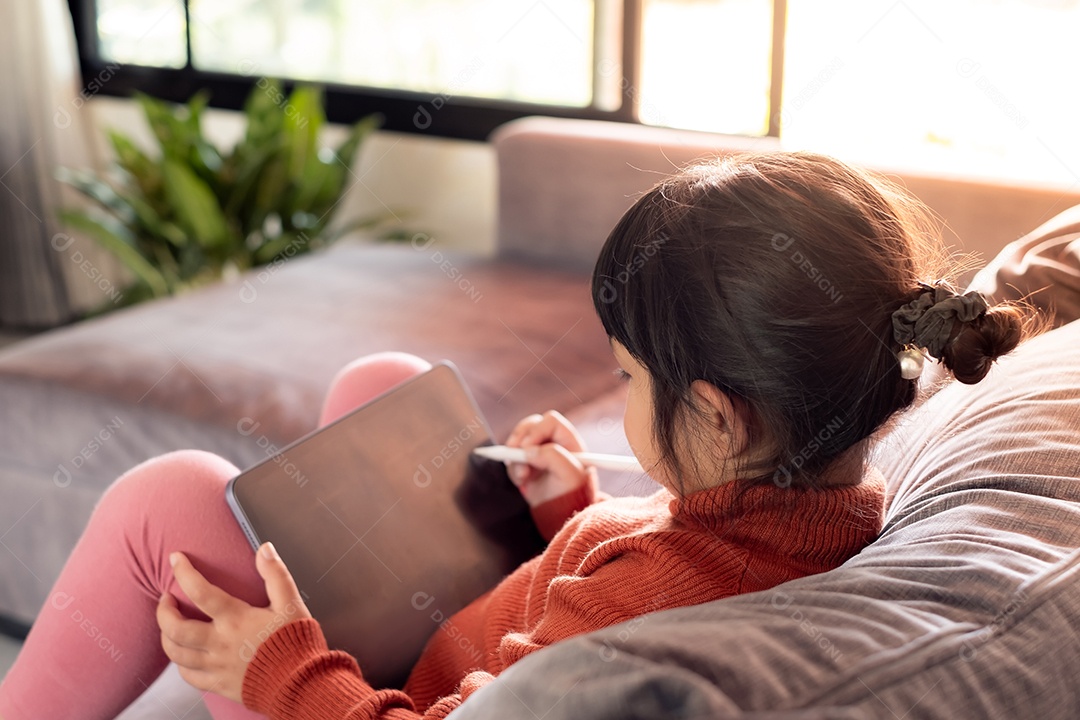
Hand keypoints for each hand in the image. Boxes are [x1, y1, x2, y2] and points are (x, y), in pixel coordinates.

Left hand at [156, 542, 311, 702]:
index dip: (183, 572)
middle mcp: (220, 643)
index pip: (200, 591)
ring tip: (169, 624)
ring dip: (167, 636)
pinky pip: (188, 676)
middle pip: (175, 629)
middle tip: (165, 599)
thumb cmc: (297, 642)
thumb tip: (264, 548)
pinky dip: (181, 663)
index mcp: (236, 619)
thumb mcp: (290, 603)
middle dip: (163, 611)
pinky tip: (185, 654)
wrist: (301, 684)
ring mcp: (216, 666)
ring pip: (176, 654)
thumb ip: (276, 574)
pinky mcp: (219, 684)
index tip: (176, 559)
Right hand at [505, 410, 596, 506]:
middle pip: (531, 424)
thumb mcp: (569, 475)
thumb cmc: (571, 494)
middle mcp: (552, 442)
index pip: (550, 421)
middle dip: (520, 438)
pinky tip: (522, 480)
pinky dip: (513, 467)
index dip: (537, 430)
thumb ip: (553, 457)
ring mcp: (537, 451)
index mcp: (568, 440)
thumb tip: (529, 450)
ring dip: (514, 456)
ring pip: (518, 440)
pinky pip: (511, 456)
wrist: (560, 514)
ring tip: (523, 475)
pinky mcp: (525, 463)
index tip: (527, 447)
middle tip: (513, 452)